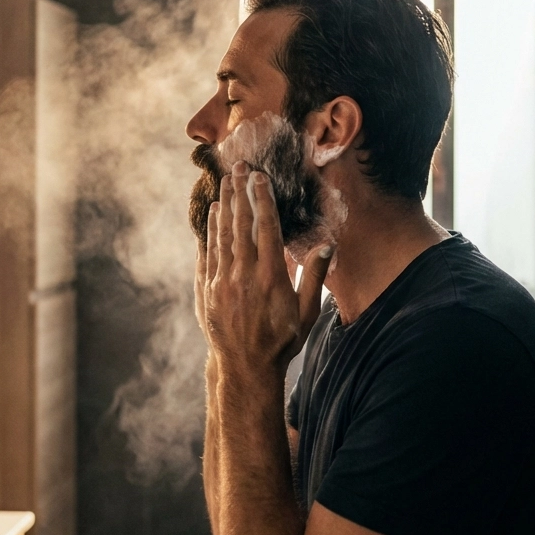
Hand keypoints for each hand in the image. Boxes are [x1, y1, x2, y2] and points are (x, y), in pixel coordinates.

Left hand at [195, 161, 332, 375]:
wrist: (245, 366)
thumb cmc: (282, 340)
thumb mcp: (306, 312)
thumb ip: (314, 277)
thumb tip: (326, 246)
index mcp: (271, 277)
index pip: (267, 228)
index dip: (263, 200)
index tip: (261, 178)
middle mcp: (244, 274)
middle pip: (242, 224)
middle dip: (241, 193)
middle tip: (240, 168)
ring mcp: (222, 281)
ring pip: (222, 235)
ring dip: (224, 206)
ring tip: (225, 183)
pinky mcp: (207, 289)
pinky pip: (207, 253)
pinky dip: (210, 231)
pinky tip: (213, 215)